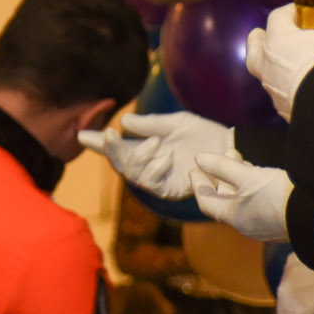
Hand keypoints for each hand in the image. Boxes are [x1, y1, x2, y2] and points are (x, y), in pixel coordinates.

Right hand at [78, 112, 234, 200]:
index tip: (82, 135)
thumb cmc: (204, 134)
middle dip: (111, 150)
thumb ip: (149, 124)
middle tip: (110, 135)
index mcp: (146, 148)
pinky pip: (153, 185)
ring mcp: (159, 179)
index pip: (117, 147)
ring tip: (157, 143)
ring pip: (132, 175)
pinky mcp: (172, 190)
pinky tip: (166, 157)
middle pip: (119, 164)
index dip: (98, 143)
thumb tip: (124, 123)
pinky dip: (156, 170)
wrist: (230, 147)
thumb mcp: (174, 123)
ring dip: (139, 158)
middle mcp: (148, 165)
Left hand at [189, 153, 292, 241]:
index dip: (199, 185)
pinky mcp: (280, 221)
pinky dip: (253, 186)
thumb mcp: (247, 176)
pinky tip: (259, 172)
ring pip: (243, 199)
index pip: (206, 203)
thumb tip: (199, 159)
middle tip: (225, 152)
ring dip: (239, 177)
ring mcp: (264, 225)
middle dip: (222, 175)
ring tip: (240, 157)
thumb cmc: (278, 195)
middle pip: (226, 199)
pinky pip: (258, 202)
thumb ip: (222, 167)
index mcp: (233, 217)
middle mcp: (246, 225)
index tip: (194, 169)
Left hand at [245, 6, 313, 120]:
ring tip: (295, 69)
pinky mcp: (286, 116)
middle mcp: (269, 65)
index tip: (303, 11)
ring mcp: (274, 92)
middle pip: (255, 49)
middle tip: (271, 37)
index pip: (278, 17)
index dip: (289, 12)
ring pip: (267, 77)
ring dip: (278, 71)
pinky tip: (310, 96)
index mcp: (280, 39)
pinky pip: (285, 100)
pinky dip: (294, 95)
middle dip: (262, 41)